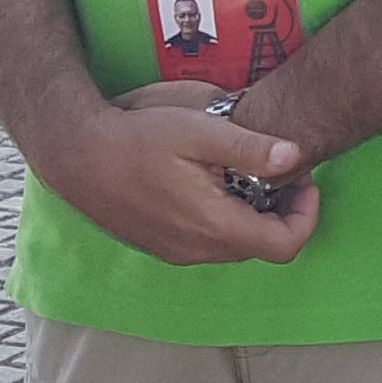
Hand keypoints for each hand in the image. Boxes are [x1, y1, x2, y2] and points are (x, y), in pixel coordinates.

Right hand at [44, 98, 320, 266]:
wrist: (75, 154)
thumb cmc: (137, 137)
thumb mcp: (200, 130)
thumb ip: (250, 147)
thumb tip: (295, 156)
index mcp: (214, 226)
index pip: (285, 245)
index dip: (306, 216)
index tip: (303, 181)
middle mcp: (197, 249)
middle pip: (262, 245)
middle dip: (281, 212)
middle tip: (279, 171)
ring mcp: (176, 252)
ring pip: (234, 244)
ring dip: (252, 215)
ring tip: (246, 173)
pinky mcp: (160, 245)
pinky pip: (207, 242)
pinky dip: (224, 219)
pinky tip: (213, 183)